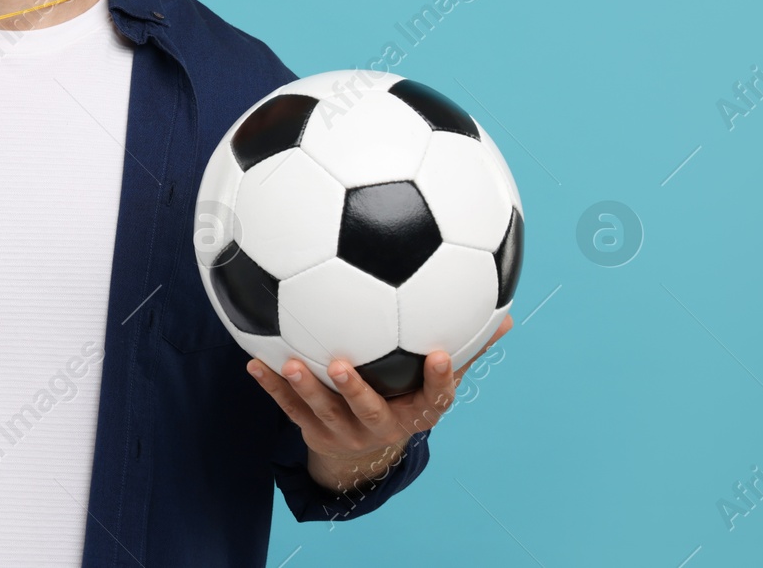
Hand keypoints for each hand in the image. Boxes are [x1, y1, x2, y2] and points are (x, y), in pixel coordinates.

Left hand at [246, 313, 513, 492]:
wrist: (366, 448)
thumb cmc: (406, 394)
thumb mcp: (438, 380)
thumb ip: (467, 347)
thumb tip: (507, 315)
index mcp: (415, 410)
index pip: (434, 398)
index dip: (440, 380)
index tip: (440, 354)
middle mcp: (380, 423)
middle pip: (368, 410)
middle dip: (354, 390)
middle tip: (340, 365)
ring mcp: (344, 429)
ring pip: (322, 411)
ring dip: (304, 387)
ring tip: (291, 364)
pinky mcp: (312, 428)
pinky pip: (289, 408)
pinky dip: (271, 386)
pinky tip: (254, 362)